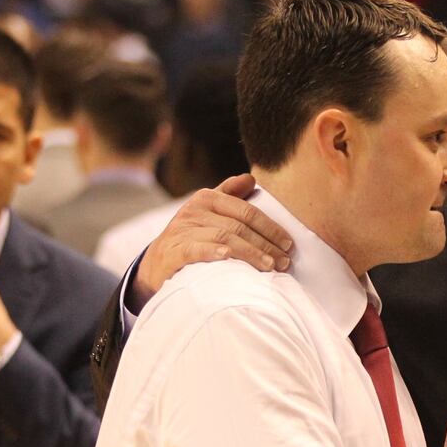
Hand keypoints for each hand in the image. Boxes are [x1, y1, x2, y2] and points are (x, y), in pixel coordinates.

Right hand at [133, 174, 293, 299]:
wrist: (157, 263)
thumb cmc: (191, 236)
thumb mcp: (208, 212)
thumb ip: (228, 195)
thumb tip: (251, 178)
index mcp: (207, 198)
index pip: (246, 211)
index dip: (270, 227)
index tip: (289, 244)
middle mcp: (195, 210)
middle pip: (239, 226)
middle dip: (266, 244)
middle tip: (285, 262)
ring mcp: (183, 230)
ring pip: (224, 238)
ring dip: (250, 253)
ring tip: (270, 267)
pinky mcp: (174, 250)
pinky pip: (196, 249)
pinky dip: (213, 252)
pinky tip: (228, 257)